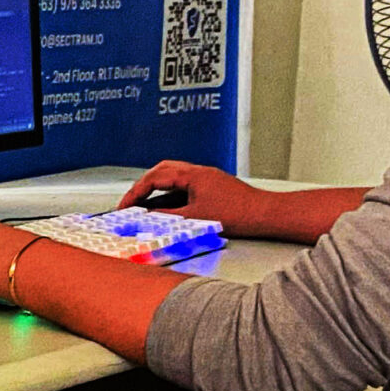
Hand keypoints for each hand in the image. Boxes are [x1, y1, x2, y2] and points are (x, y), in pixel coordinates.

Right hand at [118, 160, 271, 234]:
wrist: (265, 214)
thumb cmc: (238, 214)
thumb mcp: (195, 218)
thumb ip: (168, 217)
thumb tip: (147, 218)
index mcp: (192, 175)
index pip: (154, 178)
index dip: (135, 193)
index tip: (123, 207)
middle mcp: (198, 172)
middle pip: (161, 171)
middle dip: (142, 186)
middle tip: (130, 202)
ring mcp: (206, 178)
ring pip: (173, 177)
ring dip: (156, 190)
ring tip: (144, 206)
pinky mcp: (212, 187)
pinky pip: (184, 187)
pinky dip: (170, 196)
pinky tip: (167, 210)